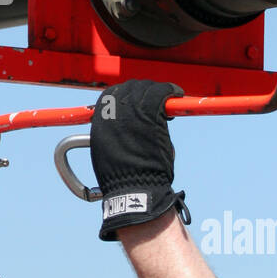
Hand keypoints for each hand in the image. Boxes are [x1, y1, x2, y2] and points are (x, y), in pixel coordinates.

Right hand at [89, 80, 188, 240]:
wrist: (133, 189)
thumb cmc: (122, 176)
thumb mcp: (108, 150)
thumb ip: (115, 132)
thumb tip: (127, 125)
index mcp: (100, 120)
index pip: (112, 94)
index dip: (129, 95)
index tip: (140, 100)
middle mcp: (113, 112)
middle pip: (130, 88)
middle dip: (145, 91)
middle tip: (156, 101)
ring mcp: (131, 112)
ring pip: (147, 88)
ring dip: (159, 91)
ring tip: (168, 98)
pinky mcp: (150, 115)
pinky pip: (161, 93)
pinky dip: (171, 91)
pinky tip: (177, 93)